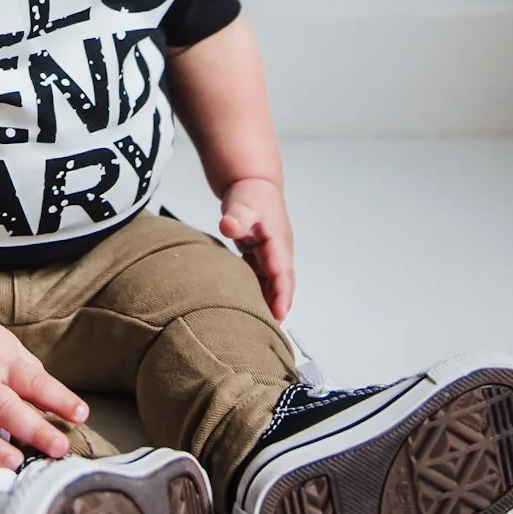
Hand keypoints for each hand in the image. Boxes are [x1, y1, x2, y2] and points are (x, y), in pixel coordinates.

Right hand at [0, 315, 89, 485]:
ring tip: (11, 465)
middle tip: (57, 448)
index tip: (80, 414)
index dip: (59, 398)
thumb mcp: (7, 347)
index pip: (35, 381)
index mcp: (2, 366)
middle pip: (5, 407)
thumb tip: (52, 402)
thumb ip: (27, 374)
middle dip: (32, 429)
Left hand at [219, 176, 295, 320]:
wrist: (254, 183)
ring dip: (272, 302)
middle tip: (271, 329)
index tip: (277, 313)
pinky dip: (263, 293)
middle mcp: (279, 251)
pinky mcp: (264, 256)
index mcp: (277, 241)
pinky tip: (254, 307)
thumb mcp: (242, 204)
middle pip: (283, 283)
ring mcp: (273, 254)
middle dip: (279, 305)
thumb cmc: (250, 194)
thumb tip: (229, 225)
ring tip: (263, 327)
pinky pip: (265, 279)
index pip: (282, 273)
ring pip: (275, 284)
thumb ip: (236, 216)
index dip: (280, 294)